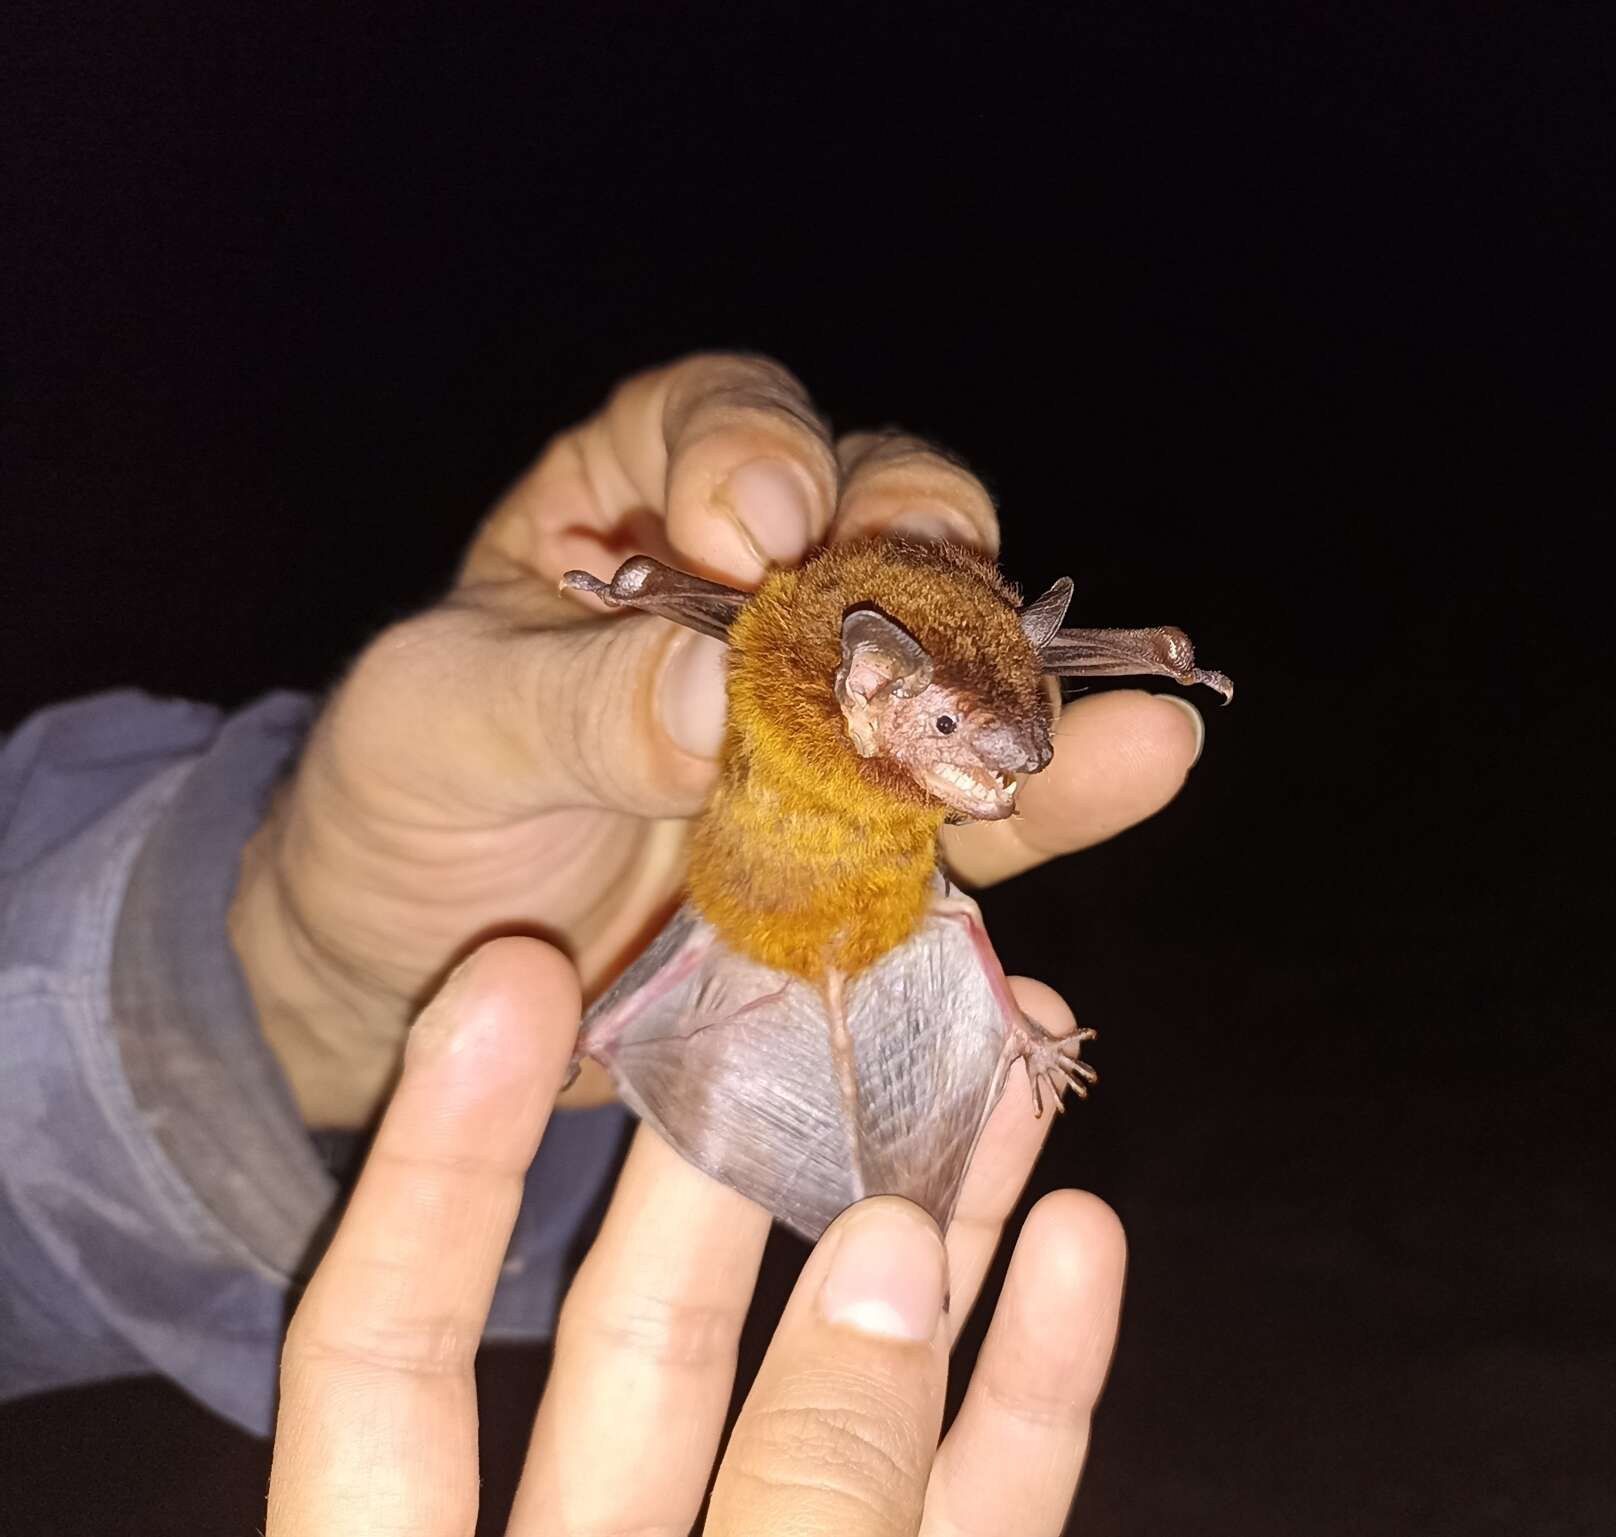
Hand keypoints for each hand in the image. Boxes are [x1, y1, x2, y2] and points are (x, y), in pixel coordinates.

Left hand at [230, 353, 1203, 1126]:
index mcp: (634, 505)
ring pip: (957, 652)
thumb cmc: (411, 811)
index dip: (758, 452)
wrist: (425, 978)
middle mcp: (761, 587)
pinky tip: (1144, 764)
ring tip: (1118, 712)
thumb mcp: (439, 734)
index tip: (758, 530)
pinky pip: (979, 801)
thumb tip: (713, 691)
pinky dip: (1058, 792)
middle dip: (918, 545)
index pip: (718, 422)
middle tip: (927, 595)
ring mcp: (833, 710)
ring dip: (1027, 678)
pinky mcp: (877, 835)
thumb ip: (565, 702)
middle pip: (880, 511)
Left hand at [268, 940, 1125, 1535]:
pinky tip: (1087, 1237)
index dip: (440, 1166)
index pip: (382, 1362)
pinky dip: (1036, 1384)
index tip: (508, 975)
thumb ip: (781, 1494)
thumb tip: (892, 1256)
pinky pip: (981, 1505)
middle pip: (656, 1323)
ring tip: (1008, 1042)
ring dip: (935, 1213)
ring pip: (842, 1385)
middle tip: (847, 957)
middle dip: (762, 1134)